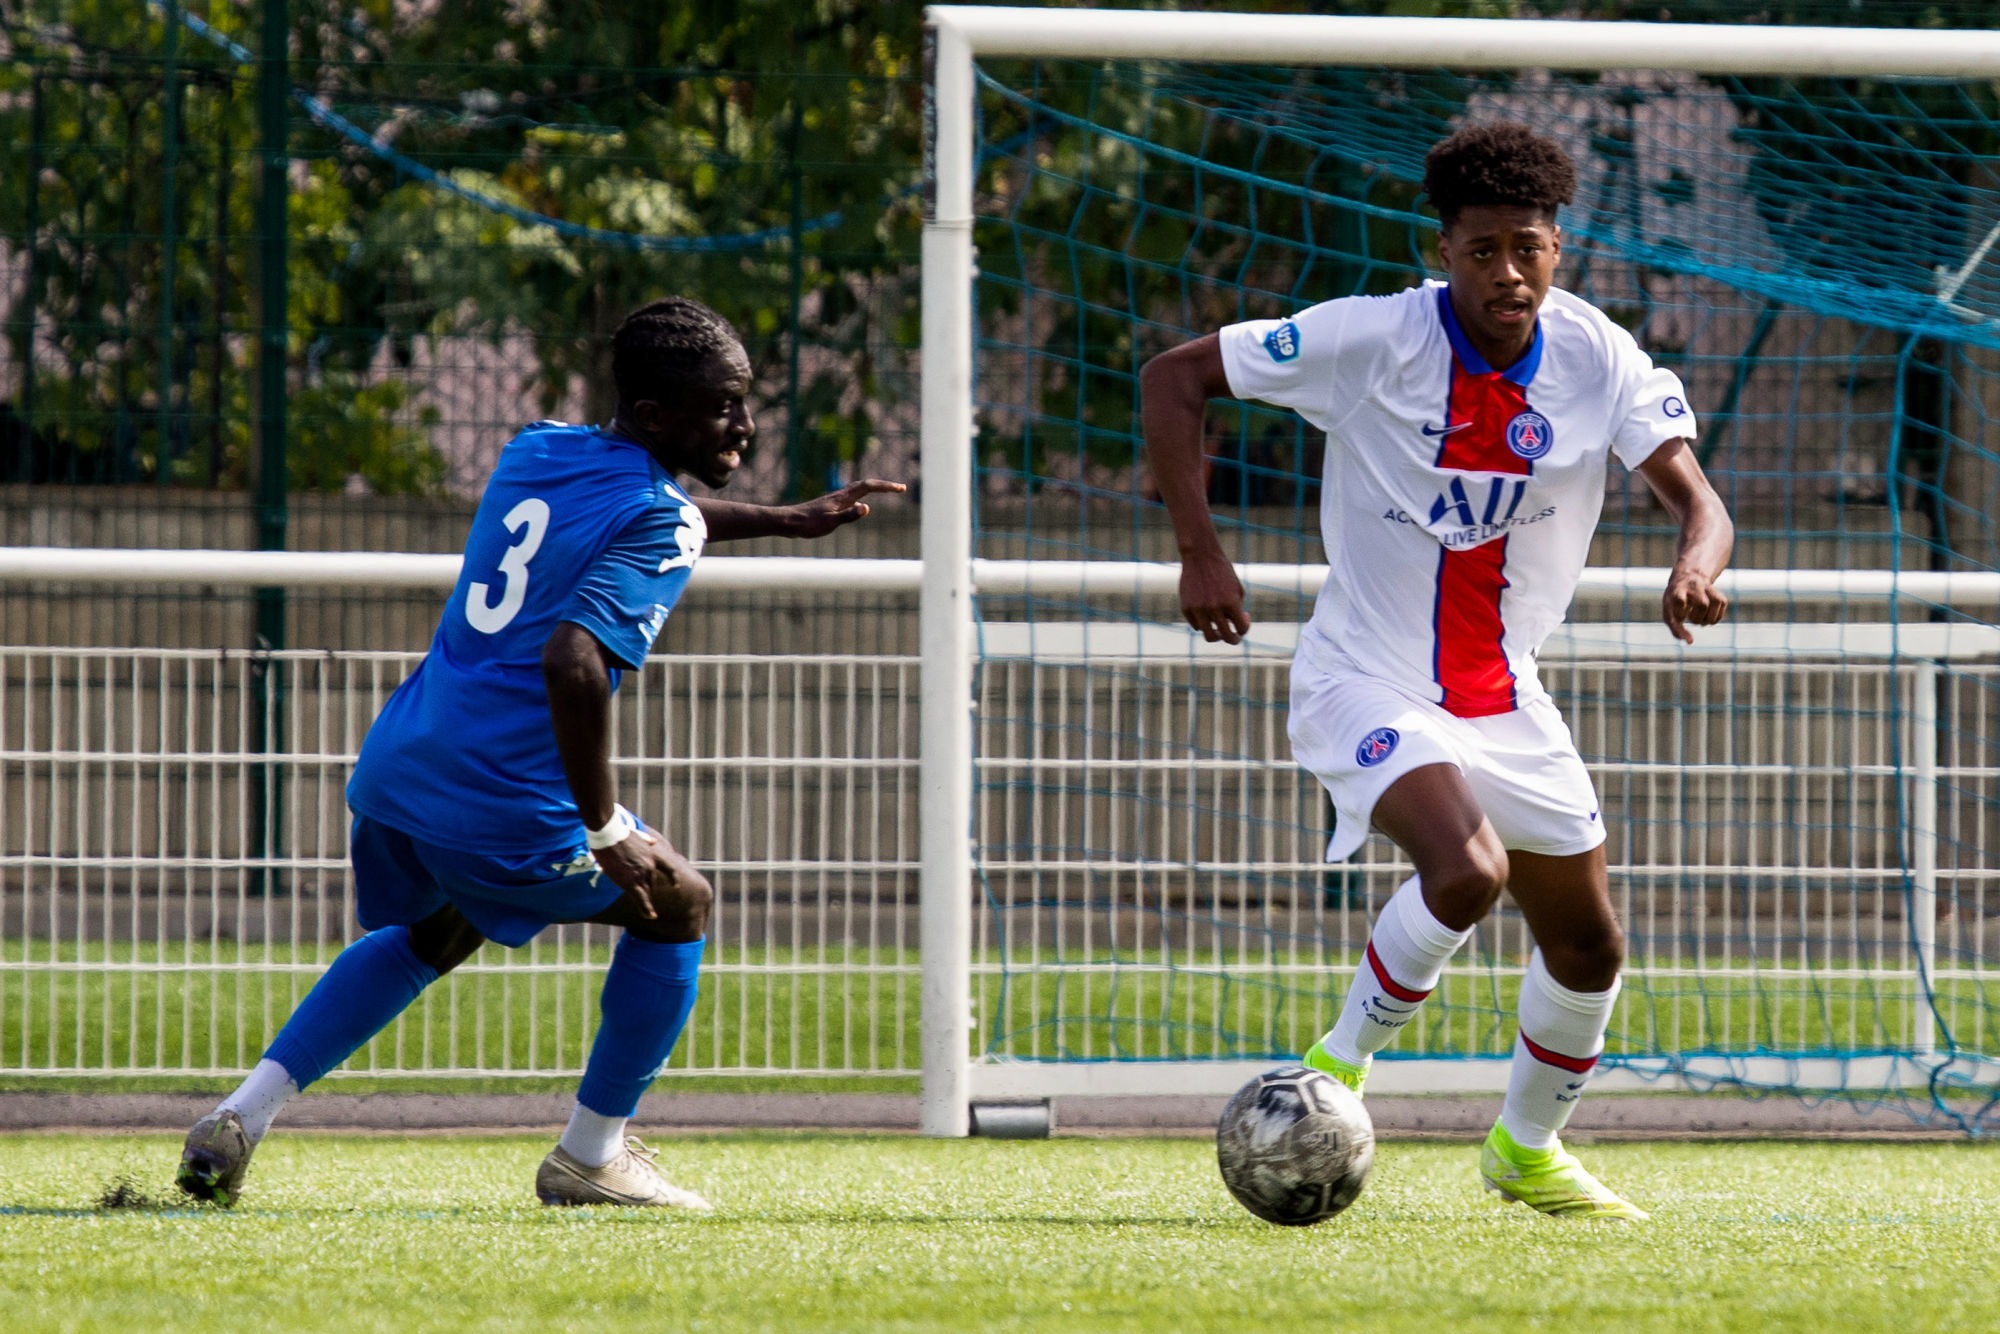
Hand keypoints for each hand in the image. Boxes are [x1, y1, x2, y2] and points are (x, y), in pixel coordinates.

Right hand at [591, 826, 679, 920]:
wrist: (609, 834)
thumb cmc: (619, 832)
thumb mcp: (639, 835)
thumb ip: (647, 841)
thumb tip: (653, 842)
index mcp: (653, 853)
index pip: (669, 868)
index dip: (673, 878)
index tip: (676, 885)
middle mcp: (650, 865)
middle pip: (651, 882)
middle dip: (645, 885)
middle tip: (633, 887)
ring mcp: (641, 874)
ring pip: (646, 891)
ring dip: (645, 899)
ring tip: (649, 913)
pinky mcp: (630, 882)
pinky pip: (641, 899)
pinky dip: (646, 909)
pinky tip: (650, 916)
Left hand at [786, 479, 906, 537]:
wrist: (789, 521)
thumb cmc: (808, 523)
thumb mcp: (831, 522)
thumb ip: (849, 515)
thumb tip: (867, 507)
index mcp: (843, 497)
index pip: (869, 487)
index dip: (886, 486)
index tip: (901, 488)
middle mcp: (841, 495)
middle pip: (866, 485)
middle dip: (884, 486)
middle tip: (899, 488)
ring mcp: (835, 500)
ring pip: (858, 489)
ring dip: (874, 488)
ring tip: (885, 490)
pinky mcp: (830, 506)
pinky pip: (852, 497)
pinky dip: (862, 496)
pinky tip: (859, 505)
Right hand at [1180, 550, 1249, 643]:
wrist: (1200, 556)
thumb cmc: (1222, 572)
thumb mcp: (1236, 589)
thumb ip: (1237, 610)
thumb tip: (1235, 628)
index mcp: (1231, 602)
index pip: (1241, 629)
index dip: (1244, 628)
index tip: (1243, 621)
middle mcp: (1214, 608)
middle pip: (1226, 637)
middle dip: (1233, 639)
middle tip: (1234, 637)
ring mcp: (1198, 609)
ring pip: (1209, 636)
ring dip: (1217, 636)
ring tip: (1219, 631)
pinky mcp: (1186, 608)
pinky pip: (1196, 625)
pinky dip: (1203, 623)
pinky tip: (1206, 612)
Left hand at [1662, 565, 1728, 644]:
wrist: (1687, 577)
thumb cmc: (1674, 601)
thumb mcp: (1669, 612)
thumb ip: (1676, 628)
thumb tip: (1690, 642)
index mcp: (1677, 591)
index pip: (1680, 600)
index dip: (1681, 612)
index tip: (1682, 619)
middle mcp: (1693, 586)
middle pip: (1702, 604)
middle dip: (1697, 618)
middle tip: (1692, 619)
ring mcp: (1706, 587)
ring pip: (1715, 602)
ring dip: (1709, 618)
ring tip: (1701, 620)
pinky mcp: (1717, 591)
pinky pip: (1722, 603)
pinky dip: (1716, 616)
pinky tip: (1708, 618)